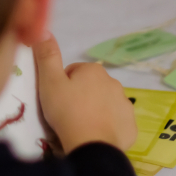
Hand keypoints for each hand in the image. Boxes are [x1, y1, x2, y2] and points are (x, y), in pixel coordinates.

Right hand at [33, 34, 137, 152]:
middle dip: (80, 97)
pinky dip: (106, 127)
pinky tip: (95, 136)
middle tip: (67, 114)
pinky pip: (116, 123)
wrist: (91, 146)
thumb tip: (44, 29)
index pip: (73, 72)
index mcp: (93, 70)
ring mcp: (124, 105)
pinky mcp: (130, 126)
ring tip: (80, 127)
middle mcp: (113, 83)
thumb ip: (47, 55)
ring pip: (104, 104)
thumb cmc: (68, 111)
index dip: (62, 85)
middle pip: (90, 87)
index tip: (57, 100)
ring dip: (94, 111)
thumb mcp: (49, 82)